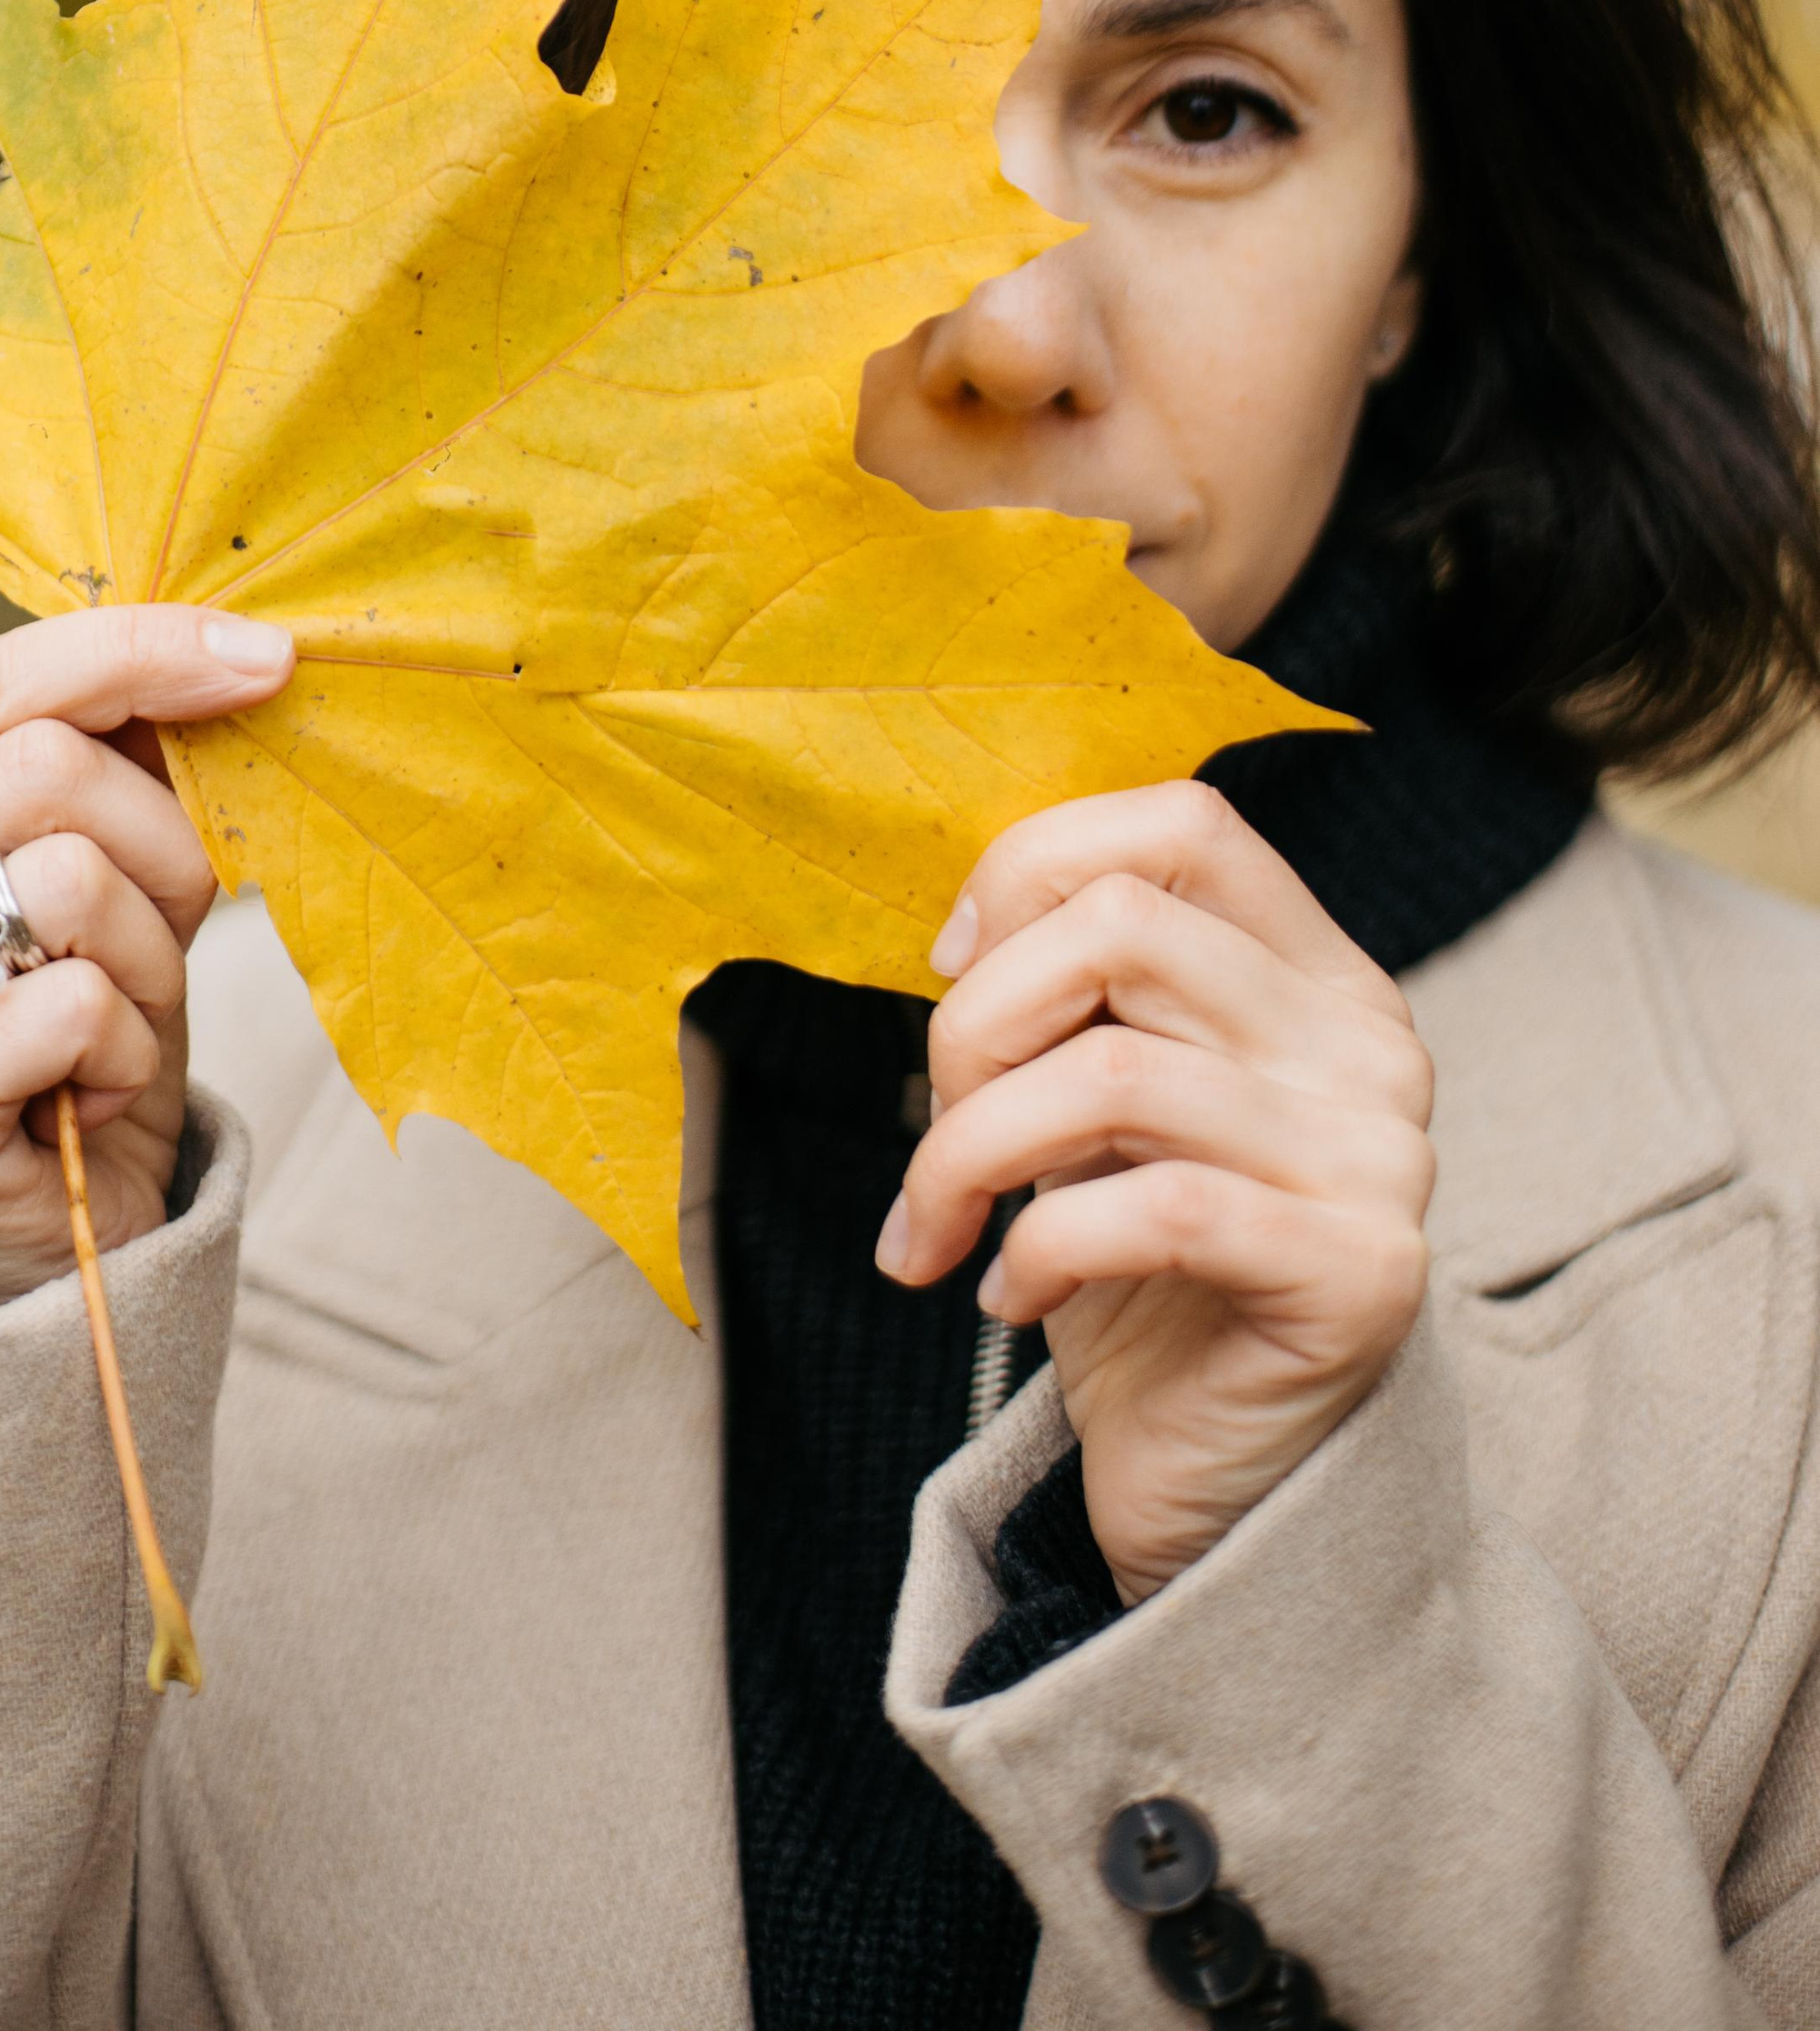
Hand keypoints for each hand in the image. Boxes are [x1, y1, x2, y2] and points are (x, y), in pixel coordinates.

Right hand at [0, 604, 294, 1318]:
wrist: (60, 1246)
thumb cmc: (81, 1033)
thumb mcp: (104, 870)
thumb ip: (117, 760)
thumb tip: (233, 652)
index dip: (135, 651)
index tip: (267, 657)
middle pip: (41, 769)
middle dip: (161, 844)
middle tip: (166, 933)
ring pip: (68, 879)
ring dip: (147, 958)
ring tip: (112, 1023)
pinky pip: (74, 1004)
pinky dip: (126, 1049)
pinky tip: (87, 1093)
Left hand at [878, 782, 1433, 1603]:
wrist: (1222, 1492)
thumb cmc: (1138, 1278)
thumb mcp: (1095, 1105)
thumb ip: (1072, 995)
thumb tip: (964, 928)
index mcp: (1319, 973)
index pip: (1185, 823)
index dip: (1035, 866)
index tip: (947, 968)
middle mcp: (1369, 1044)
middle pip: (1122, 926)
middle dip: (974, 1022)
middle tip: (937, 1133)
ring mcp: (1379, 1158)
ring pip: (1110, 1070)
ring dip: (969, 1151)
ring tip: (940, 1223)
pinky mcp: (1359, 1276)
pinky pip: (1151, 1210)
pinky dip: (1036, 1250)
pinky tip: (1005, 1297)